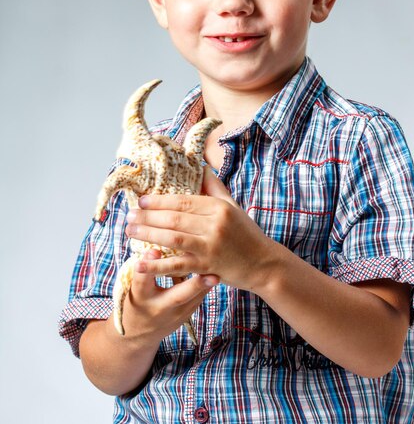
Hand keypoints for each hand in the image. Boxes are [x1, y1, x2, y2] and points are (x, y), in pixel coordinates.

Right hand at [121, 248, 217, 342]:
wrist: (140, 332)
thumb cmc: (136, 300)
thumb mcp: (134, 285)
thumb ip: (144, 268)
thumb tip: (155, 245)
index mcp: (140, 296)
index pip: (143, 281)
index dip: (148, 265)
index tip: (154, 249)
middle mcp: (157, 308)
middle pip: (176, 297)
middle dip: (195, 285)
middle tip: (212, 275)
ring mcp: (173, 316)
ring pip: (194, 300)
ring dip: (206, 285)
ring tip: (219, 271)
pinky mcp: (185, 316)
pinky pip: (198, 299)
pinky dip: (205, 286)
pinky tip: (214, 273)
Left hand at [125, 167, 275, 291]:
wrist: (265, 264)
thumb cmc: (246, 233)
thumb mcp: (233, 206)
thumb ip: (214, 187)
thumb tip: (201, 166)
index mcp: (219, 207)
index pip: (183, 201)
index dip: (159, 201)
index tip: (141, 201)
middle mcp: (215, 225)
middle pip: (174, 218)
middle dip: (148, 217)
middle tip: (129, 217)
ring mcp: (211, 247)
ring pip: (173, 239)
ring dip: (148, 235)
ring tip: (130, 232)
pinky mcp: (208, 268)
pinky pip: (178, 265)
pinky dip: (157, 264)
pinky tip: (140, 262)